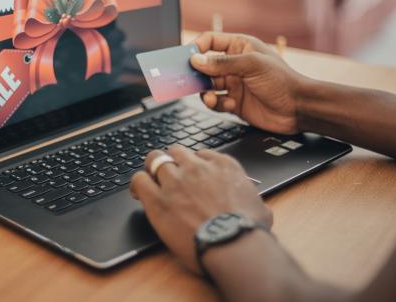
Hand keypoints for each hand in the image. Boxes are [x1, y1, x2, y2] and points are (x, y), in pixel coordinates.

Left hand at [130, 145, 272, 273]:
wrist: (235, 245)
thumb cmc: (249, 230)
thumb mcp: (258, 204)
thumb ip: (246, 196)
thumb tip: (249, 204)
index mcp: (223, 166)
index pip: (201, 154)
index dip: (194, 166)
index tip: (192, 176)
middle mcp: (197, 168)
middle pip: (176, 151)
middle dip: (171, 161)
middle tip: (169, 175)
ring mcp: (176, 181)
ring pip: (155, 159)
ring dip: (152, 169)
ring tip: (150, 181)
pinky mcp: (158, 200)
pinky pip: (139, 180)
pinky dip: (137, 184)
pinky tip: (138, 192)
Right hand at [190, 32, 310, 134]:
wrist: (298, 108)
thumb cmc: (282, 81)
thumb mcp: (251, 65)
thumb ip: (221, 63)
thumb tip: (195, 60)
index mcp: (239, 47)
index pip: (210, 41)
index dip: (196, 47)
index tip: (186, 57)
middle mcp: (234, 64)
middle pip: (204, 65)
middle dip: (196, 73)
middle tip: (186, 80)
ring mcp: (234, 84)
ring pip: (207, 86)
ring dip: (205, 92)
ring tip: (210, 97)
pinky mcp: (234, 102)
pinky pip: (216, 102)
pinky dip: (217, 104)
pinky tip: (229, 105)